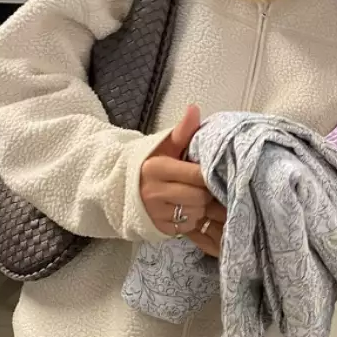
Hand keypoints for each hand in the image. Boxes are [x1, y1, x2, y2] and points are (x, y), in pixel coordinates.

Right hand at [140, 106, 225, 240]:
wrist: (124, 187)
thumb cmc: (152, 163)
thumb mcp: (165, 145)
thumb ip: (183, 130)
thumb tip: (195, 108)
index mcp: (157, 168)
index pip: (196, 174)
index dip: (209, 174)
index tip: (213, 171)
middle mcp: (154, 192)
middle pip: (199, 197)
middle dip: (207, 192)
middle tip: (205, 185)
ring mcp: (155, 213)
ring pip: (195, 213)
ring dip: (201, 207)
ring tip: (195, 196)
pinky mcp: (158, 228)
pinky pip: (187, 226)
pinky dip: (191, 218)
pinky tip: (186, 208)